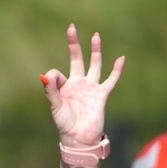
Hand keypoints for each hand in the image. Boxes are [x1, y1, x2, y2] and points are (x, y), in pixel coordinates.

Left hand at [42, 25, 124, 148]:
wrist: (79, 139)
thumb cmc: (64, 124)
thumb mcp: (55, 106)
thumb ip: (51, 90)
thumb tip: (45, 75)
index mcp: (64, 86)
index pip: (58, 72)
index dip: (54, 77)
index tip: (53, 84)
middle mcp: (78, 84)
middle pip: (77, 59)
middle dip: (74, 45)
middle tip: (71, 28)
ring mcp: (91, 88)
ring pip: (95, 65)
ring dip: (95, 51)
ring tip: (95, 36)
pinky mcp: (102, 94)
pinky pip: (111, 79)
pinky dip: (116, 69)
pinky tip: (121, 58)